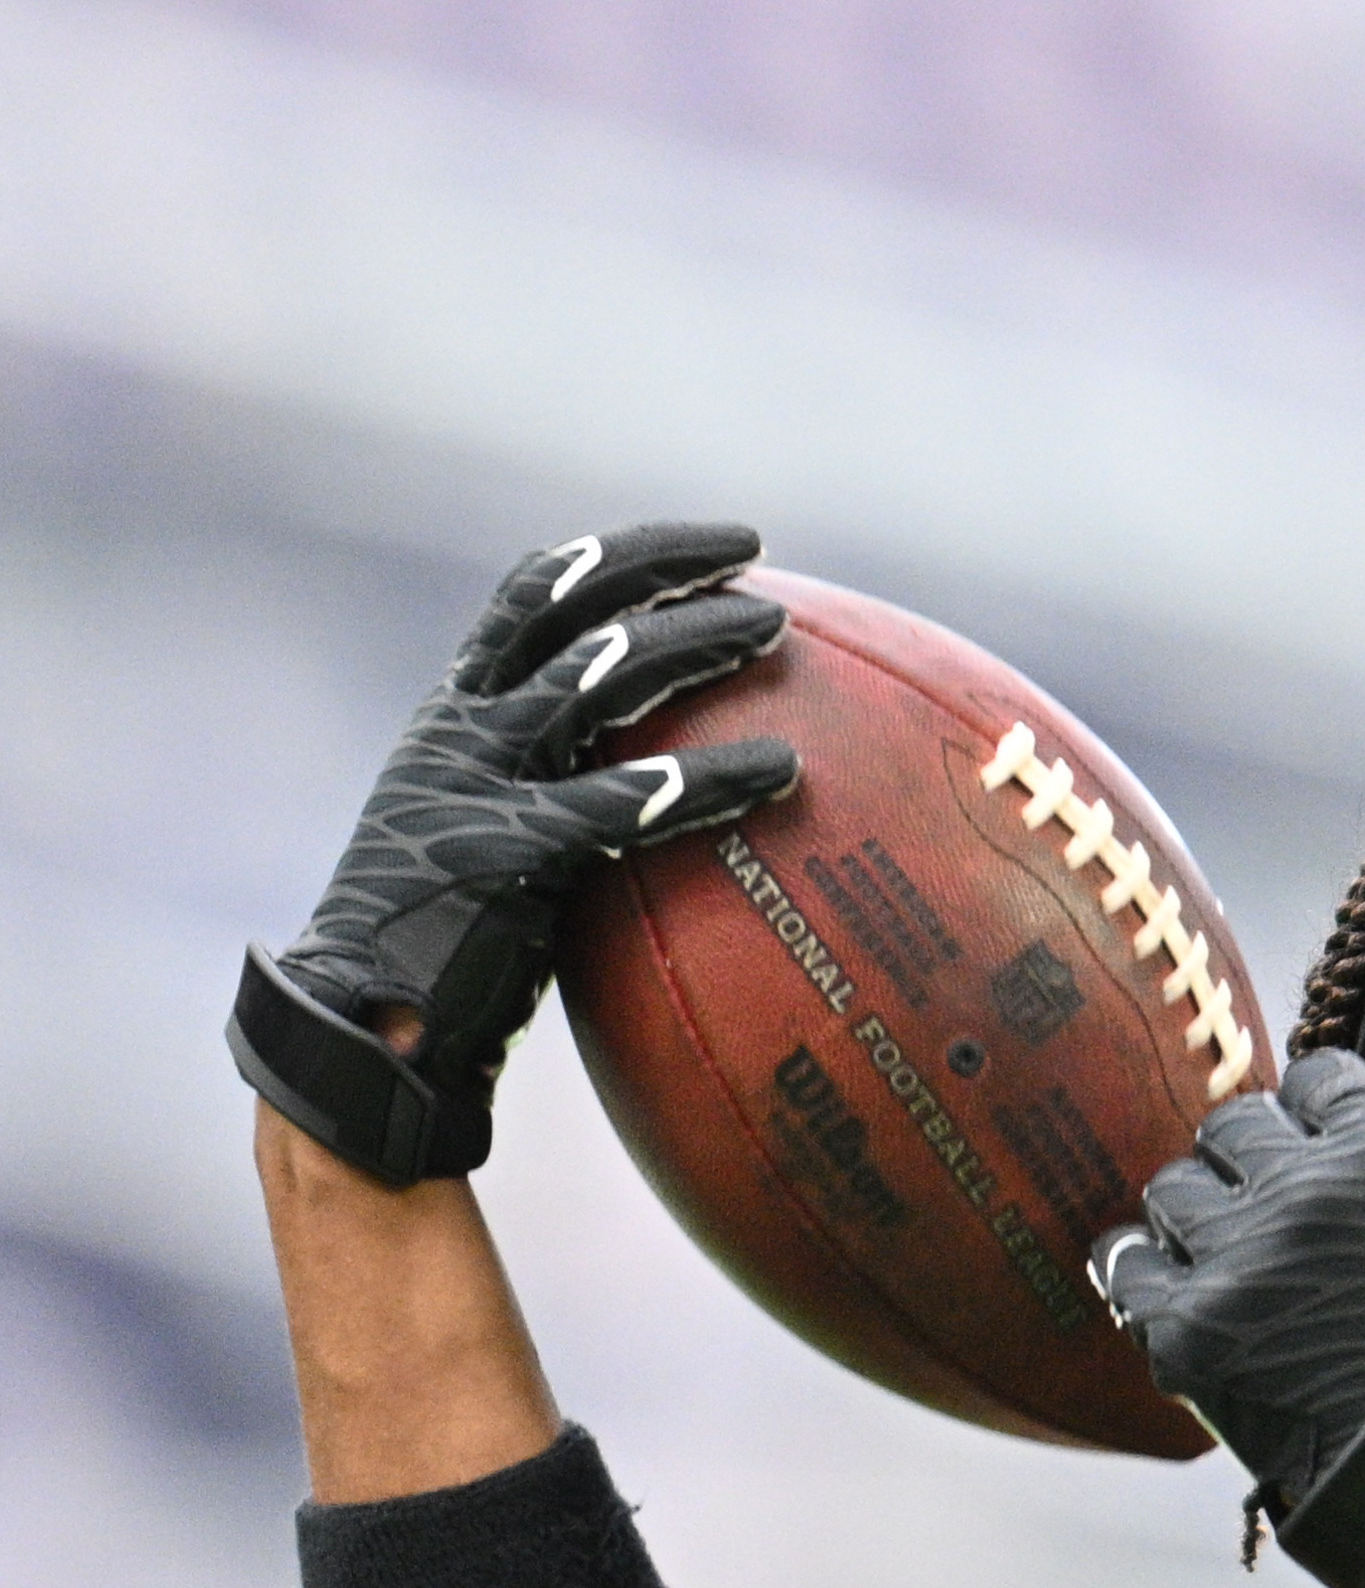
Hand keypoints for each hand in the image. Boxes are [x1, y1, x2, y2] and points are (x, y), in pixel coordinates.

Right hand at [228, 522, 800, 1185]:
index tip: (702, 549)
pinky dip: (711, 781)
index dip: (616, 558)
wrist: (360, 1037)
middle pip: (569, 606)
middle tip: (755, 559)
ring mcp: (480, 782)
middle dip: (665, 568)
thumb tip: (653, 806)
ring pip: (600, 674)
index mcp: (453, 719)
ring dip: (693, 642)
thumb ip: (547, 805)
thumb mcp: (485, 852)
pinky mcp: (510, 853)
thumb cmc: (438, 962)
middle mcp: (461, 729)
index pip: (531, 597)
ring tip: (776, 636)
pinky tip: (781, 771)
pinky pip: (628, 802)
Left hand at [1095, 962, 1364, 1587]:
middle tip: (1287, 1237)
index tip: (1336, 1182)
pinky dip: (1148, 1284)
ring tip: (1245, 1280)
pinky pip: (1127, 1266)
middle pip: (1232, 1128)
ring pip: (1175, 1192)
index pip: (1312, 1082)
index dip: (1322, 1129)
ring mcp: (1239, 1263)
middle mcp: (1301, 1192)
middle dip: (1256, 1173)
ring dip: (1202, 1228)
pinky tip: (1190, 1309)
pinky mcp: (1188, 1331)